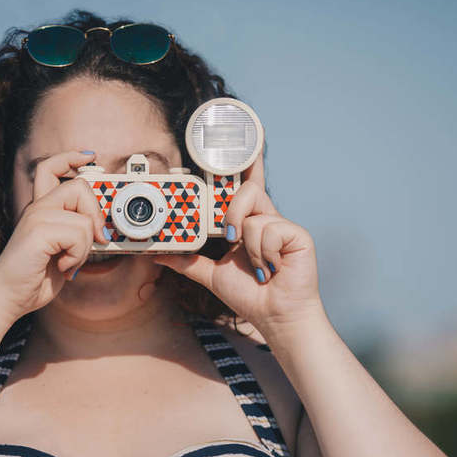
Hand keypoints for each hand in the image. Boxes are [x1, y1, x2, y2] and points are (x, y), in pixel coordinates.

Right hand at [0, 150, 108, 324]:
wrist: (8, 298)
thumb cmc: (33, 278)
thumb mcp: (61, 252)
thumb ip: (76, 235)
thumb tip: (102, 229)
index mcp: (39, 209)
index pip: (51, 168)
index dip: (71, 157)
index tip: (90, 157)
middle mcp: (36, 208)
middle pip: (79, 186)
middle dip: (96, 215)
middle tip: (95, 240)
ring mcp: (35, 218)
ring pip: (84, 218)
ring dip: (84, 247)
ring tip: (68, 261)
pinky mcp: (37, 232)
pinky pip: (78, 235)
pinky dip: (77, 256)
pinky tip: (61, 266)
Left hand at [152, 149, 324, 332]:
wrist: (274, 316)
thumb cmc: (250, 295)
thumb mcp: (211, 275)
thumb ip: (188, 262)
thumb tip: (160, 255)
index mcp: (248, 222)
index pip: (245, 185)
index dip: (244, 161)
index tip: (238, 140)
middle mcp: (265, 218)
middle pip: (246, 189)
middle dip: (232, 210)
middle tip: (230, 237)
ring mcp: (282, 224)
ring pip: (251, 213)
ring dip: (246, 246)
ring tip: (256, 266)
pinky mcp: (296, 233)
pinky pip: (266, 229)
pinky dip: (261, 254)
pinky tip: (271, 268)